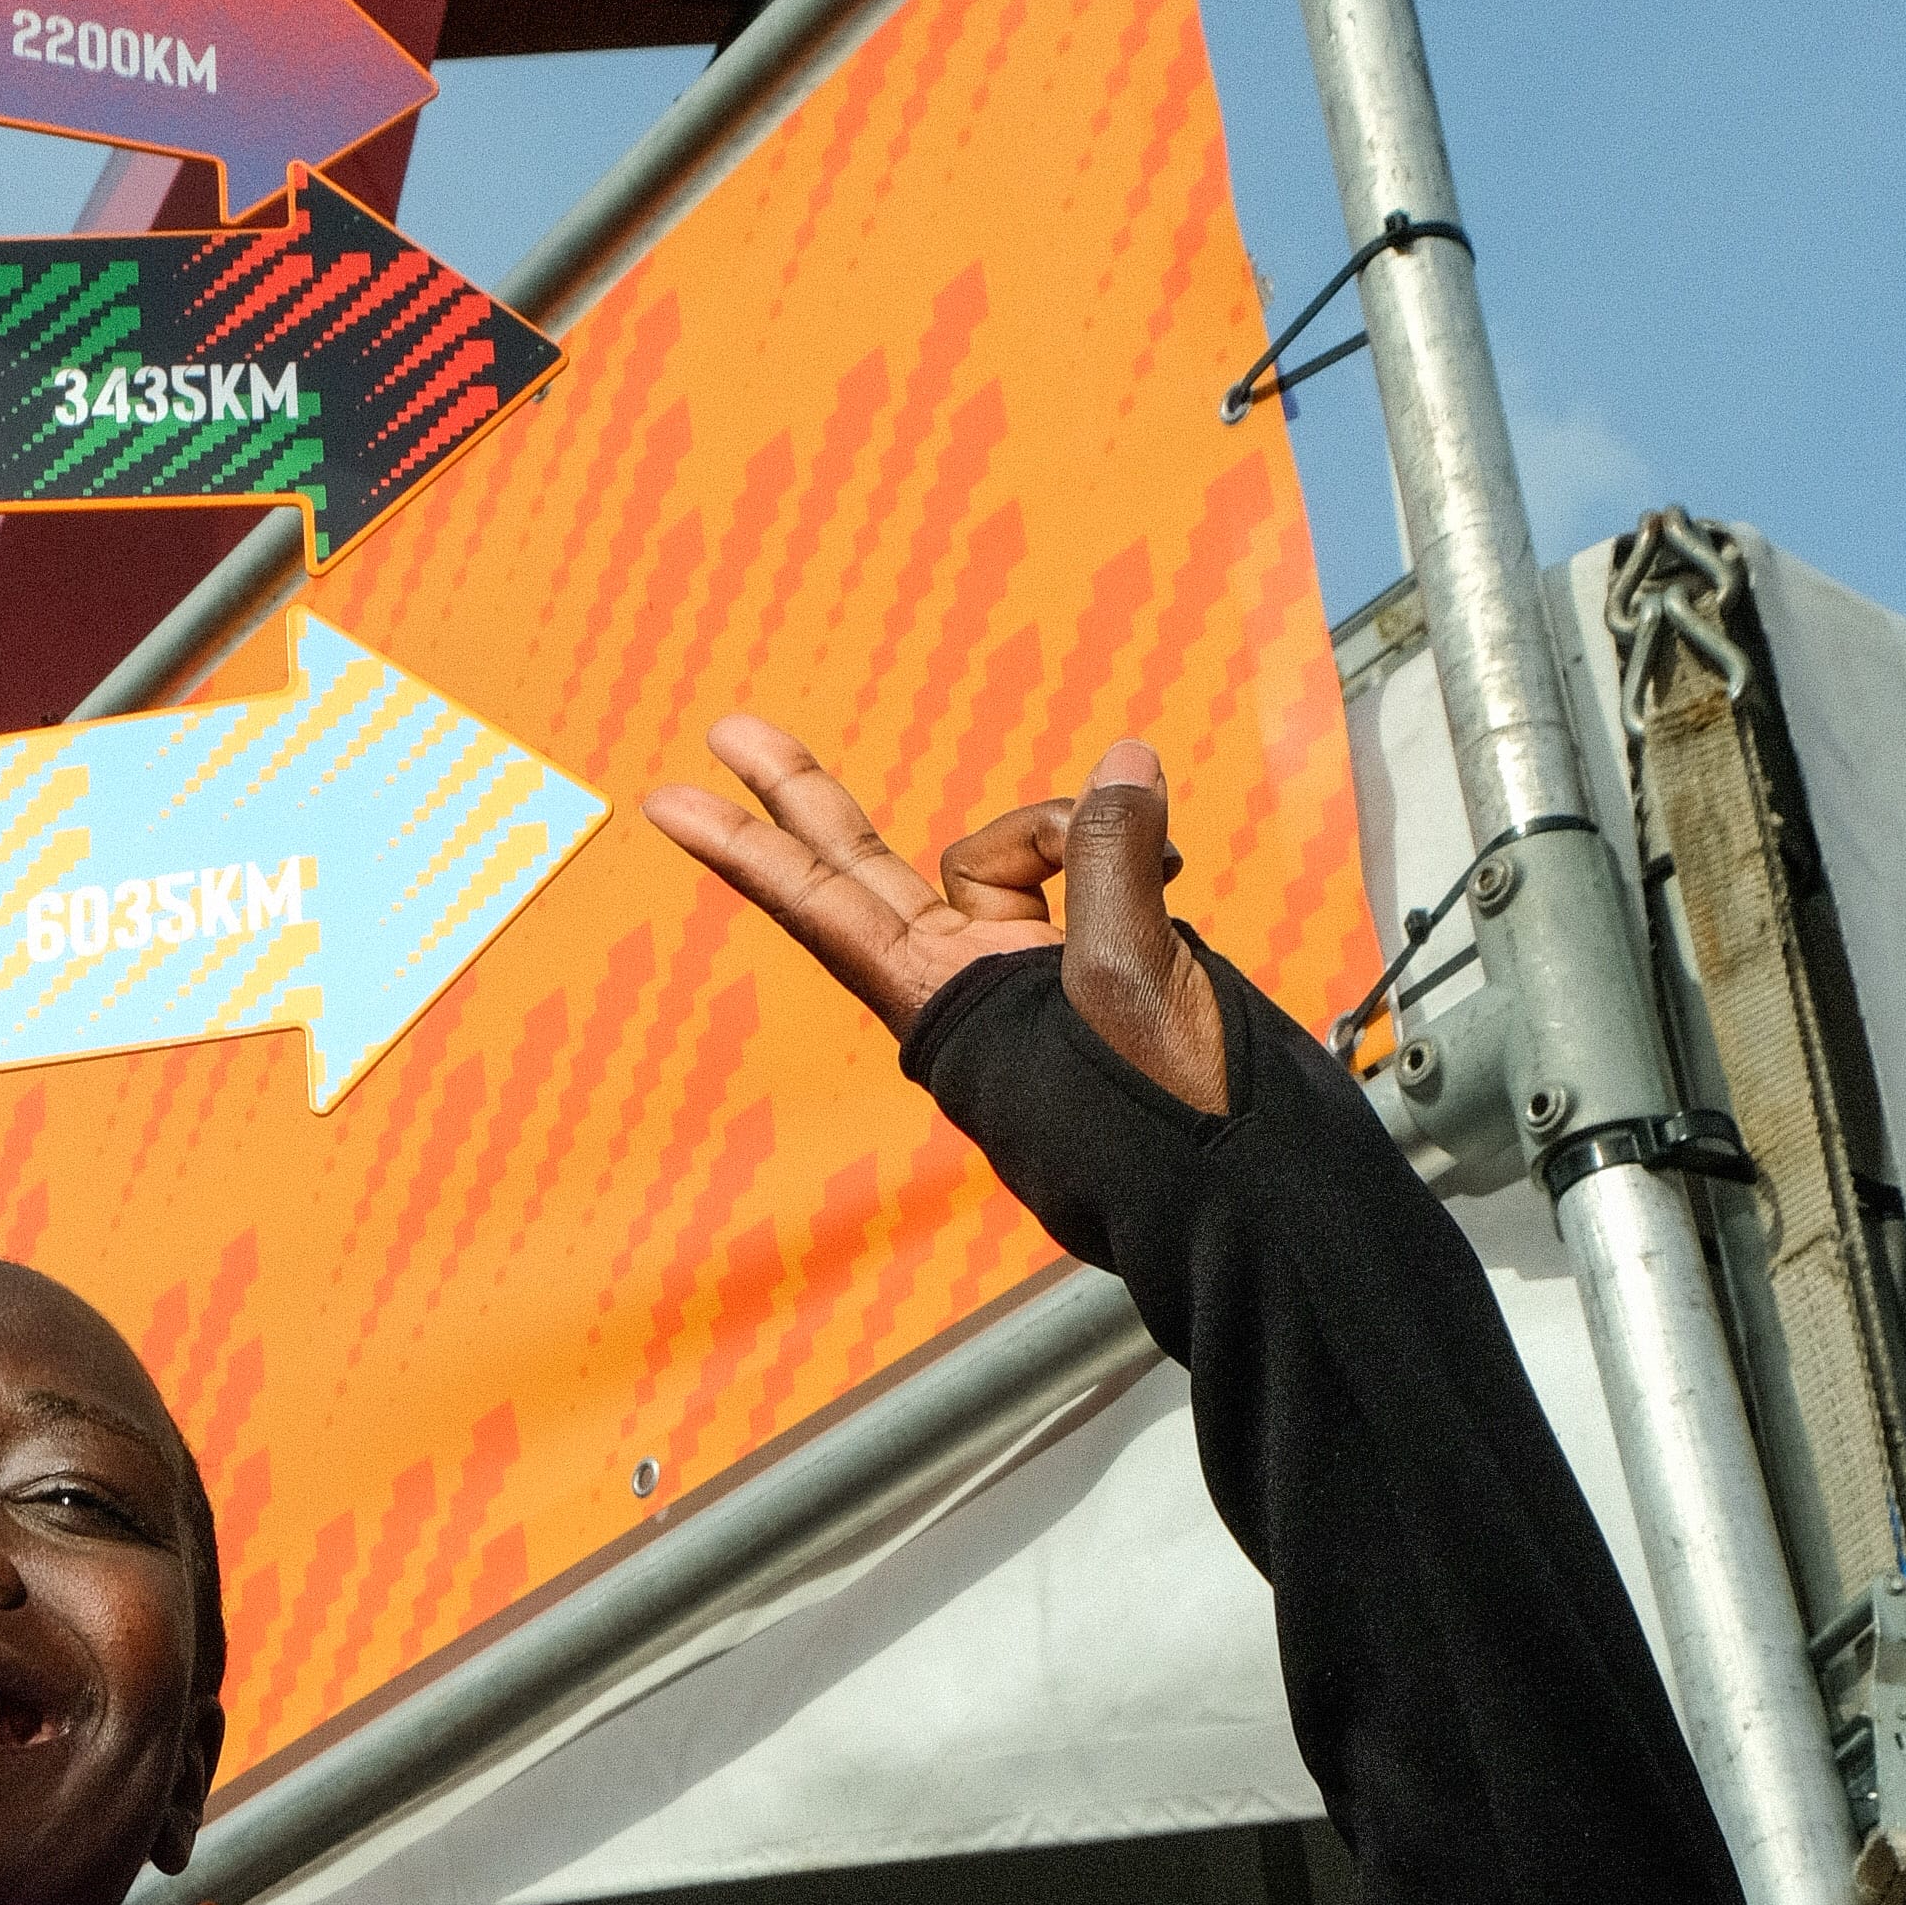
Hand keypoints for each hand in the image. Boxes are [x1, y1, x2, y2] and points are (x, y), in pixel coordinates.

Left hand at [646, 714, 1229, 1118]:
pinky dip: (1134, 847)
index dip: (745, 847)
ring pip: (1013, 848)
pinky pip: (1094, 863)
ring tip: (1163, 871)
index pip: (821, 903)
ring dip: (1079, 830)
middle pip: (863, 865)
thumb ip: (1113, 858)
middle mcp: (962, 975)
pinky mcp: (1090, 953)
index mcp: (940, 997)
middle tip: (726, 729)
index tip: (665, 802)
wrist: (1240, 1175)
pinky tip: (1179, 868)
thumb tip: (1124, 766)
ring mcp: (1023, 963)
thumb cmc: (1167, 1111)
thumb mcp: (1129, 978)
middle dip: (805, 794)